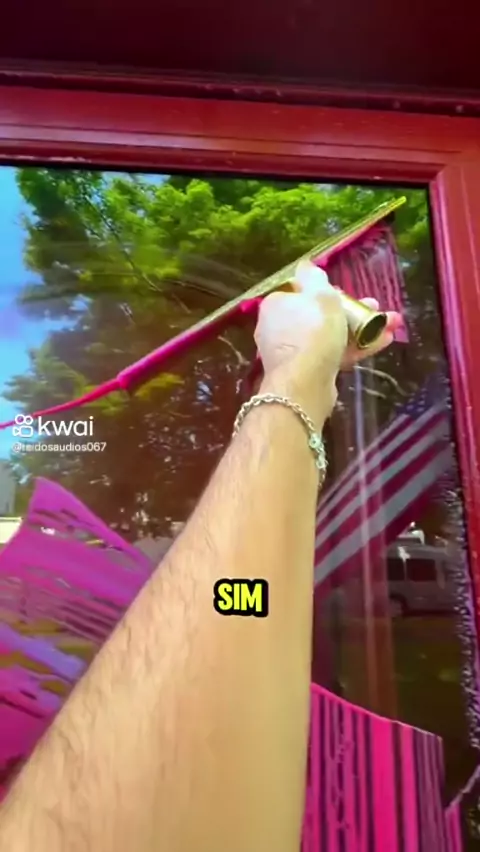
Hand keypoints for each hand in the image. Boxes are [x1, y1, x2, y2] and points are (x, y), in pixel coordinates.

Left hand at [254, 260, 402, 415]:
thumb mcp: (320, 295)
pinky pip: (332, 355)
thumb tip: (306, 265)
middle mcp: (278, 329)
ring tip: (390, 324)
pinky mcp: (306, 373)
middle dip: (352, 311)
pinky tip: (382, 342)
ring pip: (329, 336)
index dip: (328, 293)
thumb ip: (315, 277)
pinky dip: (355, 348)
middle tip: (375, 308)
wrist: (305, 383)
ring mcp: (293, 354)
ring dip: (360, 330)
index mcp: (276, 306)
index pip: (302, 293)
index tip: (350, 294)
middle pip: (319, 316)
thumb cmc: (313, 332)